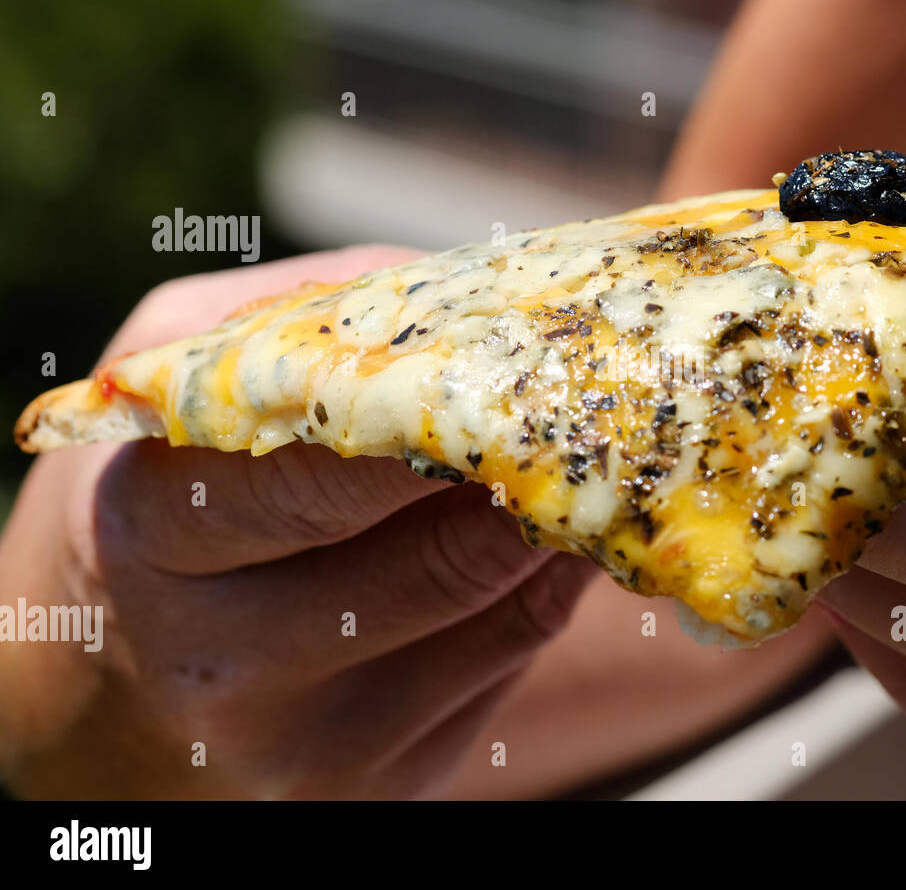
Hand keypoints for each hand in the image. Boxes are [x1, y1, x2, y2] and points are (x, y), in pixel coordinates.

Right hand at [0, 246, 596, 798]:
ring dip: (564, 524)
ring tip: (599, 451)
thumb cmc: (172, 494)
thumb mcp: (190, 378)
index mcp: (154, 541)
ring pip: (499, 613)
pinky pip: (512, 659)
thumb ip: (318, 323)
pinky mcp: (385, 784)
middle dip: (533, 475)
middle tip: (600, 403)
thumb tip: (489, 299)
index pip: (318, 482)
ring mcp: (313, 746)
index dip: (437, 423)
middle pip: (439, 563)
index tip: (521, 368)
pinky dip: (553, 581)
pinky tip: (564, 529)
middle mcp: (228, 668)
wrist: (127, 679)